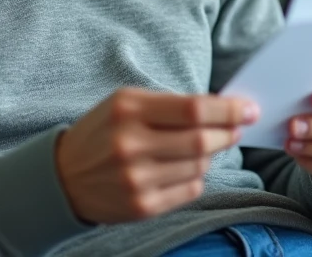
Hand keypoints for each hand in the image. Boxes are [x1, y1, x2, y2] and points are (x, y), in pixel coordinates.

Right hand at [55, 89, 256, 223]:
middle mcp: (131, 146)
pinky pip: (190, 189)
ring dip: (212, 154)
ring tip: (203, 146)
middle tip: (237, 127)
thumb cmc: (103, 132)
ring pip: (199, 166)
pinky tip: (183, 167)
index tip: (249, 109)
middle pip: (202, 141)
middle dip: (229, 133)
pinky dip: (196, 175)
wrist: (63, 177)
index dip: (228, 109)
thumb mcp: (127, 103)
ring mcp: (137, 180)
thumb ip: (171, 104)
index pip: (193, 109)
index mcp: (128, 111)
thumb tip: (223, 108)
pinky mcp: (142, 207)